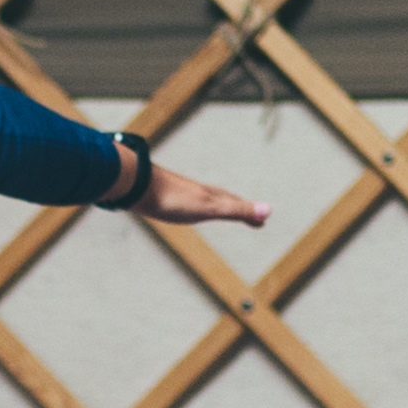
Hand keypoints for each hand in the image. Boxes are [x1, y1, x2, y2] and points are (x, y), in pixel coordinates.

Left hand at [135, 161, 267, 229]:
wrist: (138, 186)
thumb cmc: (174, 199)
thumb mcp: (209, 208)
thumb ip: (237, 210)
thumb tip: (269, 210)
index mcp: (212, 196)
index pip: (238, 205)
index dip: (251, 213)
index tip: (263, 220)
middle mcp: (200, 193)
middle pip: (225, 201)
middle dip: (238, 209)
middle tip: (250, 217)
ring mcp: (184, 194)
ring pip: (207, 201)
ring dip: (219, 207)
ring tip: (222, 211)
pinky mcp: (168, 197)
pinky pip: (188, 203)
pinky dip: (196, 207)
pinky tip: (186, 208)